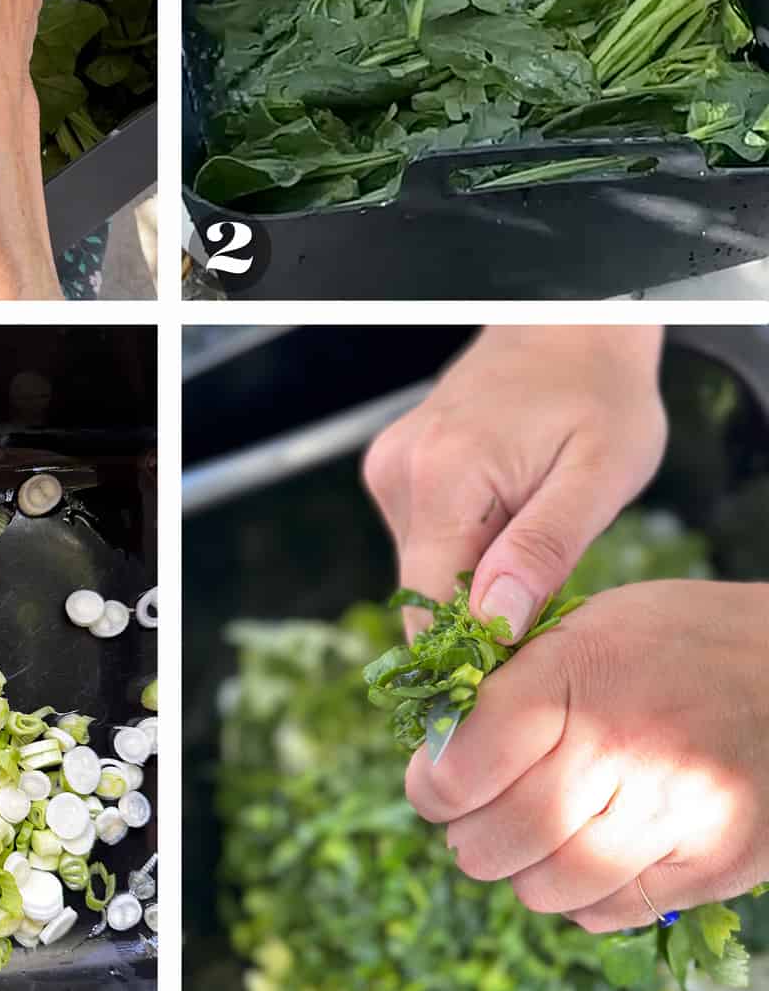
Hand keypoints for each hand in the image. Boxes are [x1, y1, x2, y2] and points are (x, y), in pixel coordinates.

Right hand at [363, 327, 666, 642]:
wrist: (570, 329)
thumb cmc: (599, 396)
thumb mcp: (600, 475)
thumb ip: (545, 549)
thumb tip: (496, 626)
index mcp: (444, 475)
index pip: (429, 605)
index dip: (474, 650)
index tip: (527, 660)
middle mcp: (400, 470)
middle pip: (425, 593)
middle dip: (482, 614)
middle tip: (550, 586)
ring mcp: (391, 467)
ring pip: (424, 571)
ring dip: (476, 580)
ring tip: (535, 537)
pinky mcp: (395, 469)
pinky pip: (424, 540)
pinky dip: (465, 549)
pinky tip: (510, 517)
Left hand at [405, 579, 768, 929]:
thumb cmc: (678, 640)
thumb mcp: (589, 624)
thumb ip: (514, 679)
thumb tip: (436, 742)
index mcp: (576, 672)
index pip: (464, 760)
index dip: (432, 783)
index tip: (433, 783)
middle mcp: (622, 746)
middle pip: (498, 836)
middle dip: (467, 835)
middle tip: (470, 821)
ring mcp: (672, 812)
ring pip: (548, 886)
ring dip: (521, 871)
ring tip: (529, 837)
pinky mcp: (711, 863)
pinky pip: (608, 911)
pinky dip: (578, 895)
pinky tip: (585, 853)